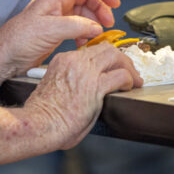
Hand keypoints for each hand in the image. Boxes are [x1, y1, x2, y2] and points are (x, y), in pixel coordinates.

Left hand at [0, 0, 120, 101]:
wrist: (4, 57)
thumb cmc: (18, 40)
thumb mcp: (50, 30)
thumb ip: (76, 26)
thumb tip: (97, 27)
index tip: (114, 3)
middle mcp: (57, 3)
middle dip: (101, 9)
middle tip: (108, 24)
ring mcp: (57, 16)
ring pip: (84, 13)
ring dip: (94, 23)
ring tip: (98, 36)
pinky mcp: (56, 30)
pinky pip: (78, 26)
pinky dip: (86, 32)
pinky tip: (85, 42)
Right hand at [0, 43, 139, 172]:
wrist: (38, 123)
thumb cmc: (43, 114)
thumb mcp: (54, 87)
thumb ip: (71, 82)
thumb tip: (84, 91)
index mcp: (62, 61)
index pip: (90, 51)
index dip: (106, 58)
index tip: (112, 66)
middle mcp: (74, 61)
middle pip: (106, 49)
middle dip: (121, 59)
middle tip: (129, 71)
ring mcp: (86, 72)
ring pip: (116, 57)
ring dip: (129, 68)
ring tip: (134, 80)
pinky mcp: (96, 86)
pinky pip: (121, 75)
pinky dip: (130, 80)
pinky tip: (130, 88)